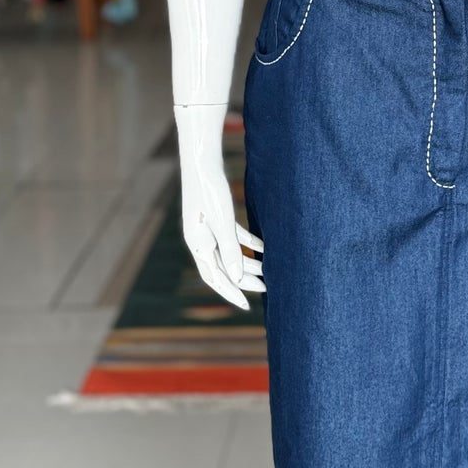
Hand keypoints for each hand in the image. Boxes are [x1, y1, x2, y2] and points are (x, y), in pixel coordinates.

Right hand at [172, 103, 265, 309]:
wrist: (202, 161)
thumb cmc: (210, 191)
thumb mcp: (222, 223)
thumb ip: (229, 251)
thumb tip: (238, 277)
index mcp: (198, 244)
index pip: (215, 277)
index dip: (231, 292)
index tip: (247, 306)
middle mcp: (201, 239)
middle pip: (224, 267)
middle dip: (244, 280)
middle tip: (266, 289)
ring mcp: (209, 228)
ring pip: (231, 252)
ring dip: (249, 261)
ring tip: (269, 270)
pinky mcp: (218, 216)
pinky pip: (234, 236)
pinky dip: (249, 243)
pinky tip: (264, 248)